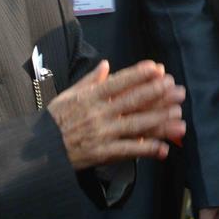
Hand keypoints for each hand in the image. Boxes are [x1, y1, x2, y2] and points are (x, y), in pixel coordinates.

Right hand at [47, 60, 184, 170]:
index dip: (139, 75)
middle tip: (178, 90)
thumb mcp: (68, 95)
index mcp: (89, 97)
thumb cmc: (54, 120)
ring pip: (135, 125)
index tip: (157, 69)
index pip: (118, 82)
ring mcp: (102, 134)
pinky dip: (146, 150)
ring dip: (159, 121)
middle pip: (132, 102)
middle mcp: (98, 114)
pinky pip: (128, 151)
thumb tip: (106, 65)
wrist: (39, 151)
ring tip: (179, 117)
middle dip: (157, 94)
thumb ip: (89, 80)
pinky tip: (163, 148)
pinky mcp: (102, 153)